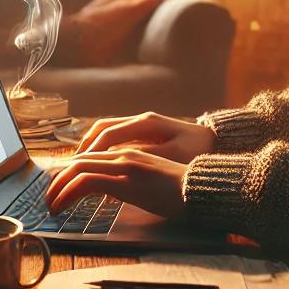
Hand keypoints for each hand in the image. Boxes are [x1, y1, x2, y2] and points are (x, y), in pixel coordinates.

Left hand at [45, 148, 188, 218]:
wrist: (201, 190)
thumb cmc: (182, 193)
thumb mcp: (152, 184)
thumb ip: (131, 183)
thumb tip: (113, 194)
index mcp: (131, 154)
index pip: (91, 158)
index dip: (70, 171)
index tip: (60, 187)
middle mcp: (124, 155)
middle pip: (80, 161)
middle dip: (59, 180)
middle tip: (49, 198)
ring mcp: (124, 165)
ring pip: (78, 169)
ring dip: (59, 187)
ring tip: (50, 205)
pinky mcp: (124, 180)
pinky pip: (85, 182)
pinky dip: (67, 193)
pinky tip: (61, 206)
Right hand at [76, 112, 214, 163]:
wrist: (219, 143)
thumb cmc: (197, 152)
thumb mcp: (171, 157)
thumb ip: (142, 159)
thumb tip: (114, 165)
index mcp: (145, 124)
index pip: (107, 135)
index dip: (90, 152)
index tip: (76, 168)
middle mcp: (140, 120)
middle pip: (102, 129)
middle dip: (84, 147)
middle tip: (69, 167)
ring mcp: (143, 124)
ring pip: (107, 130)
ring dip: (91, 146)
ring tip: (78, 165)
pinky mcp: (147, 132)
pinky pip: (117, 136)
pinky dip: (102, 147)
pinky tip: (99, 162)